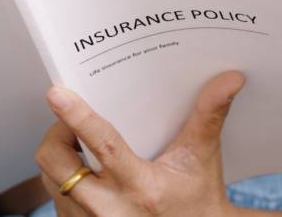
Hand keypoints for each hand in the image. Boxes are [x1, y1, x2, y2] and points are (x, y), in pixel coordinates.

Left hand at [35, 71, 245, 216]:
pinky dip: (63, 179)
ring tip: (80, 145)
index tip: (57, 94)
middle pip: (57, 164)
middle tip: (71, 122)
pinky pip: (55, 197)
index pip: (103, 146)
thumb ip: (209, 116)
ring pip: (51, 179)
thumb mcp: (202, 159)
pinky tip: (84, 172)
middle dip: (57, 135)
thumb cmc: (197, 201)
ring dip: (60, 157)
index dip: (77, 118)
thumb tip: (230, 79)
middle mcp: (110, 210)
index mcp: (141, 187)